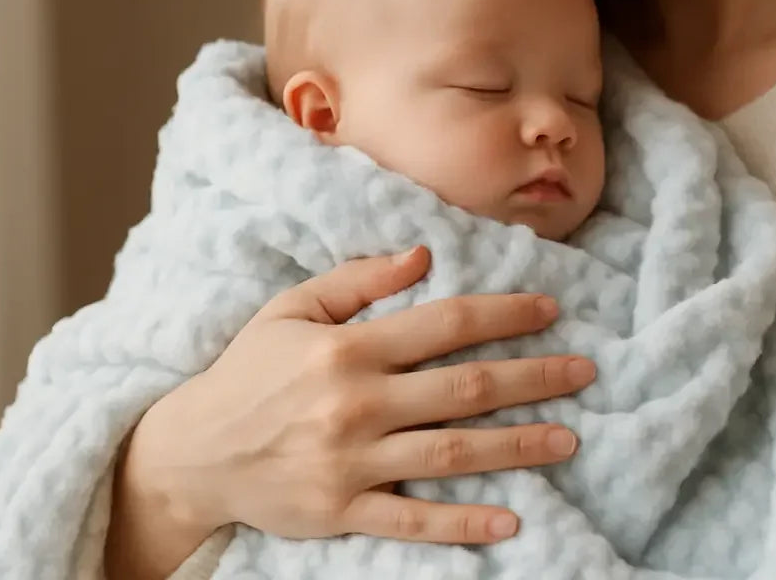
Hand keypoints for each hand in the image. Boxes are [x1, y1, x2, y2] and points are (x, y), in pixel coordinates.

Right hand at [108, 247, 593, 574]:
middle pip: (464, 388)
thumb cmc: (247, 373)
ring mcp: (351, 462)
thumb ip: (358, 279)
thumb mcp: (291, 309)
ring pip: (451, 452)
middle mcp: (357, 403)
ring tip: (569, 439)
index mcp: (347, 348)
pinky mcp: (343, 511)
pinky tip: (511, 521)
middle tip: (584, 373)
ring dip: (517, 446)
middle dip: (532, 378)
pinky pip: (413, 519)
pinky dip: (463, 523)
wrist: (190, 454)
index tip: (550, 310)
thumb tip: (425, 252)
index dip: (502, 315)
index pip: (444, 324)